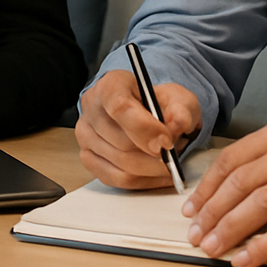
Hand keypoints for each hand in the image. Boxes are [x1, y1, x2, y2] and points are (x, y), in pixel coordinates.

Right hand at [76, 68, 200, 188]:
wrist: (145, 113)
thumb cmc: (159, 104)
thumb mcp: (179, 99)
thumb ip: (182, 111)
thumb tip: (175, 128)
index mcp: (110, 85)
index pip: (120, 108)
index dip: (145, 129)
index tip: (167, 142)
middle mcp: (91, 108)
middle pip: (122, 142)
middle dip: (155, 155)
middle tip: (175, 153)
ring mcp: (85, 134)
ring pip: (121, 164)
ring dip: (152, 169)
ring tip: (167, 160)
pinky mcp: (87, 157)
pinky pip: (117, 179)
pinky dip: (143, 181)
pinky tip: (157, 174)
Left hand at [182, 123, 266, 266]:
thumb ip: (263, 163)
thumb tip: (221, 195)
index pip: (231, 161)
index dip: (206, 188)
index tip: (191, 208)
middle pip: (240, 185)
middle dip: (211, 213)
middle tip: (195, 234)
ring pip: (259, 207)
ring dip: (229, 231)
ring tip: (211, 248)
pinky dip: (261, 248)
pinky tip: (244, 260)